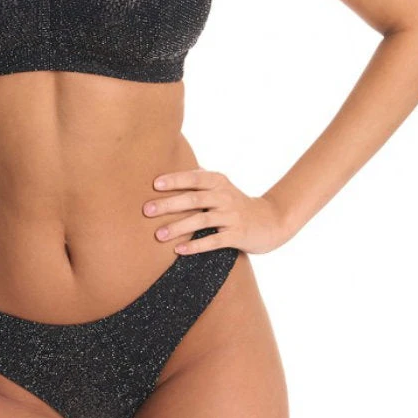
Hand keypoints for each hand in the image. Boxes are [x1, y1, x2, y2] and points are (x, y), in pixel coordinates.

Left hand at [142, 166, 290, 256]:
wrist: (270, 221)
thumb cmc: (235, 203)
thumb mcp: (221, 186)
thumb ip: (199, 179)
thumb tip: (169, 167)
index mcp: (218, 182)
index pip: (194, 178)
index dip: (175, 180)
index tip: (154, 184)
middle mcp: (225, 196)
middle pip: (193, 199)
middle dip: (169, 204)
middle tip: (147, 211)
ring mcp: (231, 216)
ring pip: (201, 221)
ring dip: (178, 227)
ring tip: (159, 235)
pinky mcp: (237, 235)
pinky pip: (214, 241)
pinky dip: (196, 246)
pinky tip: (179, 250)